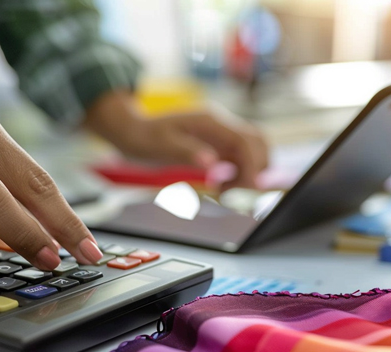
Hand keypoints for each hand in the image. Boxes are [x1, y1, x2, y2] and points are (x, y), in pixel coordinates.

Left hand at [84, 91, 268, 189]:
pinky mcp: (218, 145)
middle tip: (238, 191)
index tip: (248, 187)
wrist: (132, 131)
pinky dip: (239, 174)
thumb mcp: (161, 146)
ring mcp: (220, 134)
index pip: (245, 140)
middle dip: (257, 168)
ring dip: (249, 172)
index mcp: (210, 121)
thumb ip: (188, 153)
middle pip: (257, 142)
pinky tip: (221, 187)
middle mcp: (220, 125)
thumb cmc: (144, 138)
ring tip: (226, 190)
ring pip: (252, 150)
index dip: (253, 164)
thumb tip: (211, 164)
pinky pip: (240, 158)